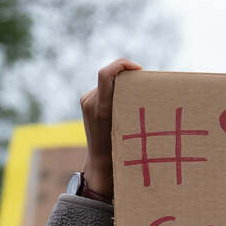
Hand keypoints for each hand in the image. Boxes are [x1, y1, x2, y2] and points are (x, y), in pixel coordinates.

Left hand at [80, 58, 141, 199]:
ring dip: (120, 84)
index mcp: (101, 108)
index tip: (138, 69)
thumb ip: (129, 104)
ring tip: (133, 96)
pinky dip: (113, 90)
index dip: (122, 64)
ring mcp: (86, 101)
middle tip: (141, 83)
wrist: (100, 161)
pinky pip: (102, 88)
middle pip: (110, 76)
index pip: (105, 74)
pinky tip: (122, 102)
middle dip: (126, 76)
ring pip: (107, 82)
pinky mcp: (85, 101)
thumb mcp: (128, 125)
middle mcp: (90, 102)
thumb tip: (141, 83)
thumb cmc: (120, 147)